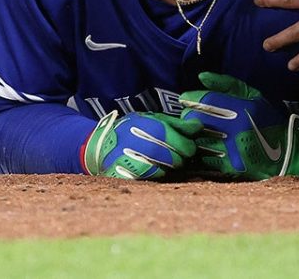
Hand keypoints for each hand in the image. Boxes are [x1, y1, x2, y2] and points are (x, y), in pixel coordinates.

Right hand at [81, 110, 201, 179]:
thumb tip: (198, 127)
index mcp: (150, 127)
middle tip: (177, 155)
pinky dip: (155, 175)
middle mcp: (142, 144)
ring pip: (165, 171)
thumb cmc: (131, 130)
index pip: (182, 144)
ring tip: (163, 160)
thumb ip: (176, 124)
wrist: (100, 145)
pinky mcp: (125, 176)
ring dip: (169, 167)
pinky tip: (152, 168)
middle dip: (181, 158)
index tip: (188, 147)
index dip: (188, 146)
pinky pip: (151, 179)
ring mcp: (133, 161)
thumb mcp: (152, 119)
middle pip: (176, 159)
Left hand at [179, 72, 298, 179]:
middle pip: (196, 118)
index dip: (191, 97)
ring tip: (197, 130)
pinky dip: (200, 150)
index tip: (187, 98)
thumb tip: (201, 77)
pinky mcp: (229, 166)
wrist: (287, 153)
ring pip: (197, 137)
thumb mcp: (254, 96)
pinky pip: (203, 156)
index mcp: (242, 107)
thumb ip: (226, 84)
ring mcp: (232, 148)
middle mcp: (235, 127)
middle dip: (189, 115)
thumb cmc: (268, 120)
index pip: (205, 99)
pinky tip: (205, 146)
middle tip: (191, 115)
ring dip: (192, 133)